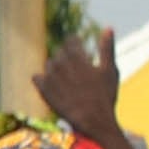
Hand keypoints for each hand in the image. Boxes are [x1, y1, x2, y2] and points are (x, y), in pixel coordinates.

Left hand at [40, 27, 131, 148]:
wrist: (92, 120)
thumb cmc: (105, 95)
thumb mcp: (110, 70)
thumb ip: (107, 48)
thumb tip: (108, 27)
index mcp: (77, 56)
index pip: (71, 41)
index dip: (76, 44)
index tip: (81, 50)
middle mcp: (61, 64)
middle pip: (60, 53)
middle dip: (68, 57)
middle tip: (78, 69)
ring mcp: (50, 76)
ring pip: (49, 64)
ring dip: (57, 68)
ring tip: (69, 79)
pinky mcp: (42, 90)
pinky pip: (37, 77)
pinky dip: (44, 79)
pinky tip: (55, 86)